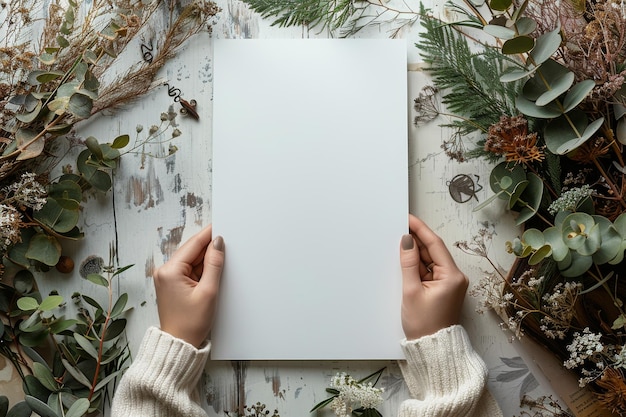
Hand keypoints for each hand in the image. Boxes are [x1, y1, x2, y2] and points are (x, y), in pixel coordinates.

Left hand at [153, 225, 224, 347]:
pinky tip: (210, 275)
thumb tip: (218, 243)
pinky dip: (201, 270)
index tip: (221, 226)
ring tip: (220, 266)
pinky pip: (189, 270)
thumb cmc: (190, 323)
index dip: (209, 235)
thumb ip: (214, 264)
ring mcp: (166, 278)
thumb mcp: (208, 292)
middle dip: (209, 249)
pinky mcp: (171, 284)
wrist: (179, 344)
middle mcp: (164, 271)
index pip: (193, 245)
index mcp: (170, 271)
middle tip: (227, 245)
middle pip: (192, 251)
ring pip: (191, 260)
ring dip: (205, 261)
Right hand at [399, 214, 467, 339]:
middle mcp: (454, 277)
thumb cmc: (425, 325)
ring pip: (429, 260)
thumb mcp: (412, 290)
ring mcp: (448, 283)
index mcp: (453, 276)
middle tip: (399, 227)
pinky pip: (428, 271)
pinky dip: (417, 265)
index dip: (421, 229)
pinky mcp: (441, 289)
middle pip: (433, 251)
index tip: (408, 218)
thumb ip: (408, 263)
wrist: (432, 349)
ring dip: (415, 253)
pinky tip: (404, 260)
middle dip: (416, 240)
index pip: (435, 244)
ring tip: (398, 243)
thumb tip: (407, 241)